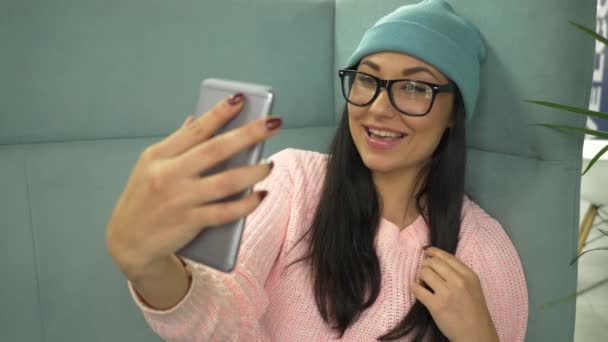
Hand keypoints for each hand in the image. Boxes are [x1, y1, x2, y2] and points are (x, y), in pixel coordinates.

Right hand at [105, 93, 281, 280]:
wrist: (127, 241)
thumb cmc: (144, 198)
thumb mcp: (151, 166)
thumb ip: (176, 145)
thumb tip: (196, 120)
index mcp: (159, 155)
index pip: (195, 130)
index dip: (219, 113)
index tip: (241, 99)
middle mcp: (168, 174)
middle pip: (215, 150)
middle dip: (248, 134)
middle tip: (273, 123)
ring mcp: (179, 199)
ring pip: (225, 182)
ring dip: (253, 171)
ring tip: (270, 164)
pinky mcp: (188, 222)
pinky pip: (224, 212)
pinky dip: (245, 204)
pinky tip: (260, 195)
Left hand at [412, 247, 498, 341]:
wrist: (476, 334)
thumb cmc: (474, 310)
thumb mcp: (473, 286)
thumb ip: (459, 273)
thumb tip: (437, 260)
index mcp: (469, 275)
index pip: (447, 257)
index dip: (433, 252)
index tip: (426, 251)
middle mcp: (458, 282)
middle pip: (433, 262)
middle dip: (426, 265)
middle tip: (425, 271)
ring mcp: (447, 293)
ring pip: (425, 273)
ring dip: (421, 276)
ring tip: (423, 282)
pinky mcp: (436, 305)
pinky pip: (418, 289)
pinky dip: (415, 287)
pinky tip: (417, 289)